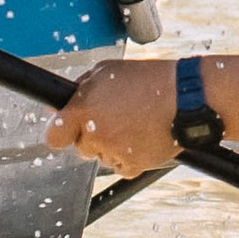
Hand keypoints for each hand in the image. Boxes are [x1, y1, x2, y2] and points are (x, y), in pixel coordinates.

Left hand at [46, 56, 183, 175]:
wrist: (185, 97)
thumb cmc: (147, 80)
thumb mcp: (106, 71)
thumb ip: (79, 90)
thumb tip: (60, 105)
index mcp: (83, 111)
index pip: (53, 136)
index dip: (59, 133)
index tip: (65, 129)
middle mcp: (94, 135)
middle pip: (80, 146)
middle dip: (92, 134)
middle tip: (115, 117)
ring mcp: (113, 153)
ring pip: (101, 156)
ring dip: (112, 144)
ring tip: (135, 122)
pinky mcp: (131, 166)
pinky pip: (121, 165)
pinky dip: (129, 155)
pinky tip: (142, 135)